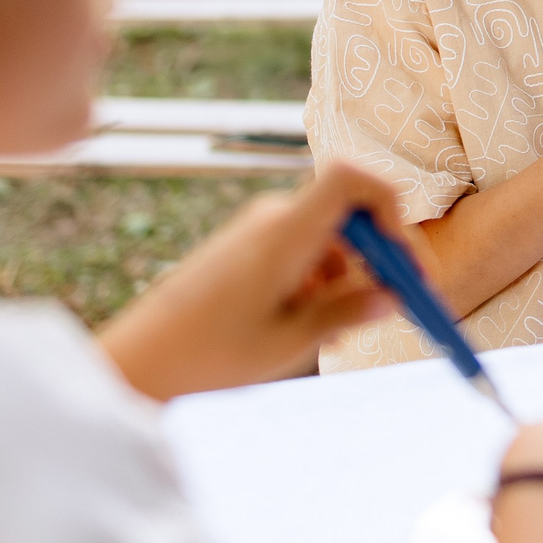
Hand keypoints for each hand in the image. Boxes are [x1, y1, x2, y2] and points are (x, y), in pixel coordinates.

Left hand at [95, 163, 412, 401]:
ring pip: (326, 239)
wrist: (137, 363)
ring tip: (336, 334)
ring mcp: (255, 231)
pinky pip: (300, 251)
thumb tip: (393, 296)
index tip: (405, 262)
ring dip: (346, 279)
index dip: (391, 208)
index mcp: (284, 233)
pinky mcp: (244, 249)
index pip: (352, 179)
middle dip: (378, 260)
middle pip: (348, 215)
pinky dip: (318, 282)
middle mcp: (271, 220)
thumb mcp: (289, 342)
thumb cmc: (207, 356)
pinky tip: (308, 326)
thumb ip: (346, 313)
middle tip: (399, 307)